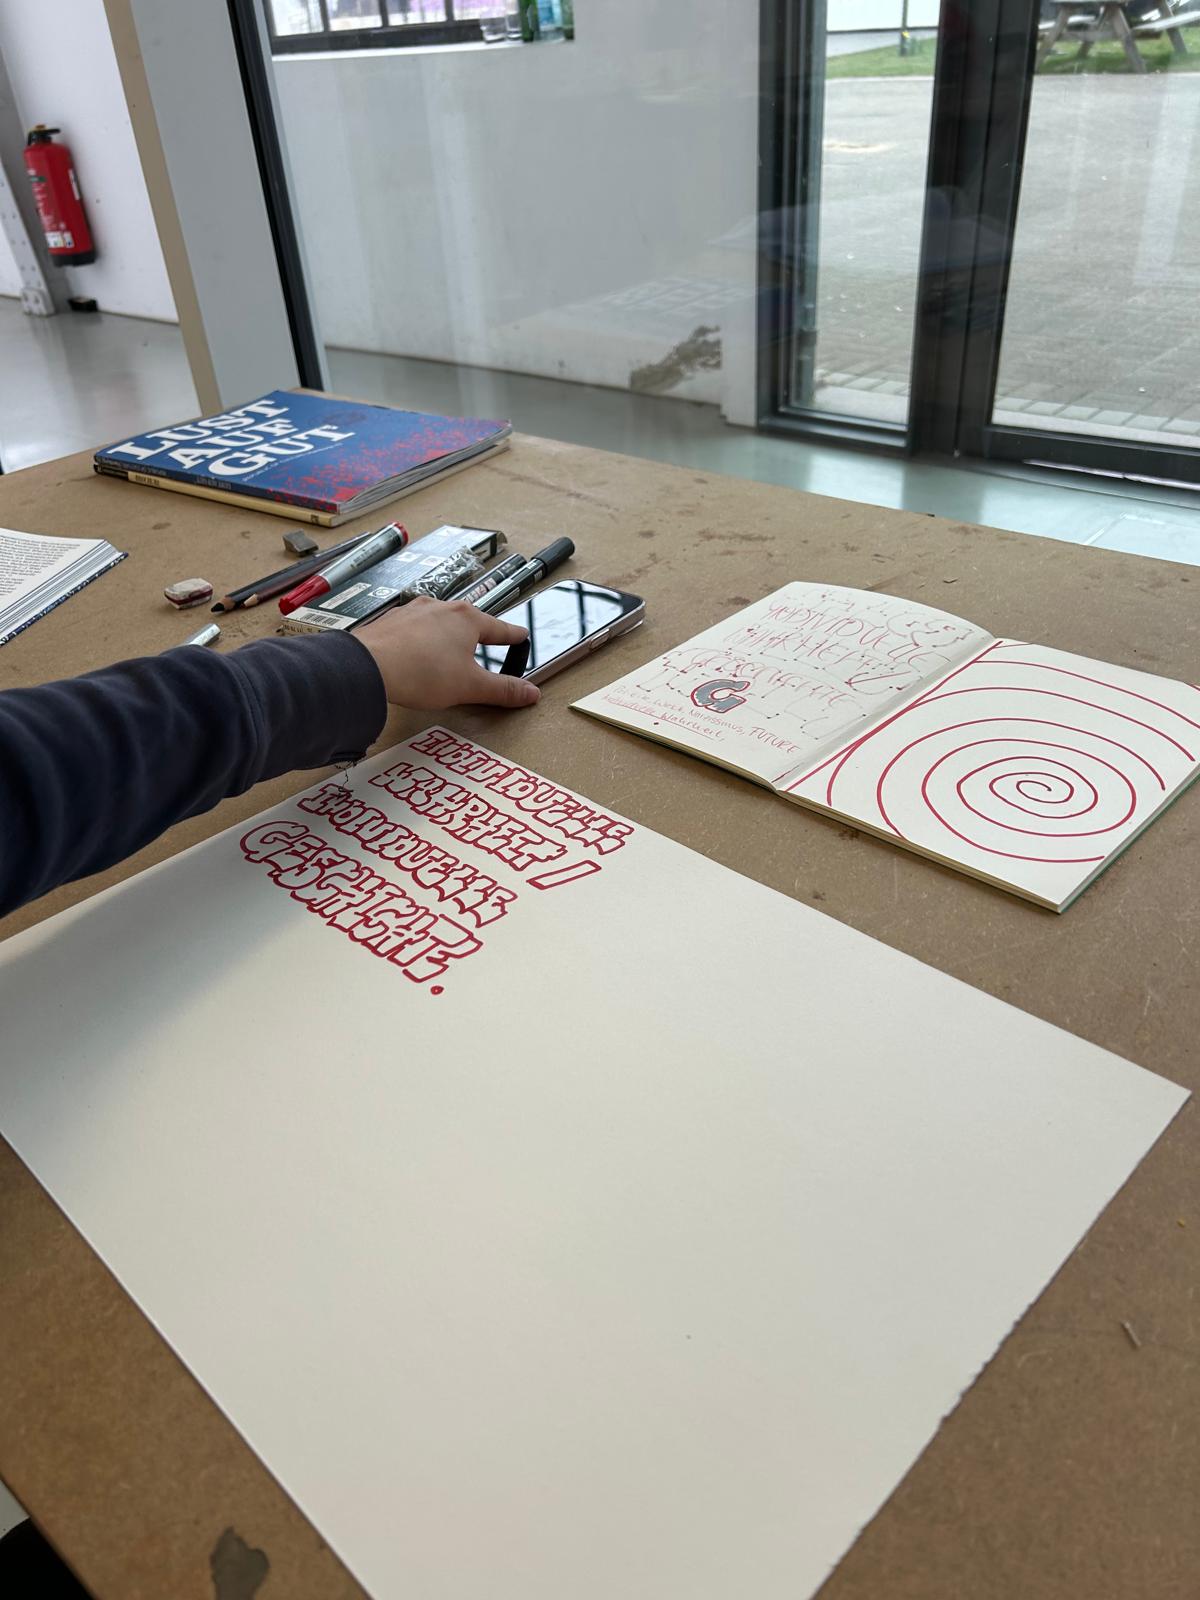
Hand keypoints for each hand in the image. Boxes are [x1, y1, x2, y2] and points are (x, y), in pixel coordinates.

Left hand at [355, 597, 540, 710]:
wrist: (369, 667)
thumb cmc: (420, 671)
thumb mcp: (470, 686)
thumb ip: (503, 690)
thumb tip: (529, 693)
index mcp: (467, 619)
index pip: (500, 628)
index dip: (513, 635)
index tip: (520, 635)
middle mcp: (441, 608)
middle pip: (468, 622)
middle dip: (477, 636)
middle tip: (485, 646)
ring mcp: (414, 611)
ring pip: (439, 622)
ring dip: (446, 637)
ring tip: (447, 657)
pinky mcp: (392, 621)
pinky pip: (414, 628)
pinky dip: (421, 641)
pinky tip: (417, 656)